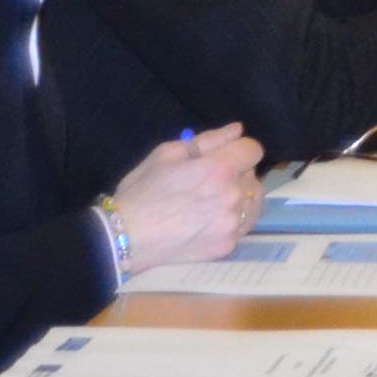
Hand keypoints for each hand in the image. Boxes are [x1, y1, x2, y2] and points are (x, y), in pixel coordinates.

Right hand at [107, 127, 264, 274]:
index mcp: (219, 169)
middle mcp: (233, 196)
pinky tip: (212, 220)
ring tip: (212, 201)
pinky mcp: (227, 246)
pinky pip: (243, 225)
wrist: (123, 237)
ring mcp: (232, 224)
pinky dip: (234, 219)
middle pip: (252, 175)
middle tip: (208, 181)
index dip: (239, 149)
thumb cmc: (141, 191)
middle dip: (236, 173)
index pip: (253, 150)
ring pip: (252, 201)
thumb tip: (237, 130)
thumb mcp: (166, 155)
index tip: (223, 156)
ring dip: (240, 196)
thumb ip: (208, 140)